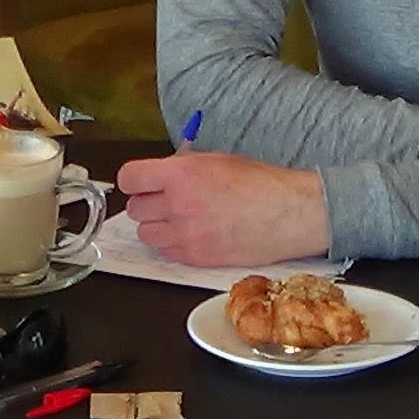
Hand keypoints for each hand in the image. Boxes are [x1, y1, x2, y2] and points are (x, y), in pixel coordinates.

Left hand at [118, 150, 329, 266]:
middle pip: (135, 208)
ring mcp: (185, 234)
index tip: (140, 182)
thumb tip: (163, 174)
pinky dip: (172, 244)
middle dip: (148, 203)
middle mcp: (178, 204)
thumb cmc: (262, 184)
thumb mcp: (218, 161)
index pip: (129, 178)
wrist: (289, 215)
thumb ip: (184, 167)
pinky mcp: (195, 258)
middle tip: (166, 200)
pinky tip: (192, 234)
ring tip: (179, 219)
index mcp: (181, 174)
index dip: (134, 180)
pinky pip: (166, 252)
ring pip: (145, 234)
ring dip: (157, 226)